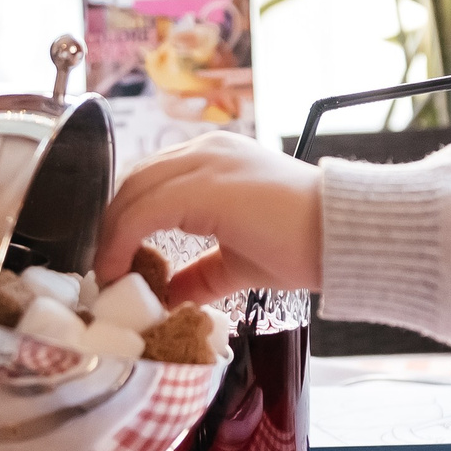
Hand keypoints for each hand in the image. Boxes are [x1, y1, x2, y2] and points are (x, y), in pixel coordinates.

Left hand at [94, 133, 324, 303]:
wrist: (344, 238)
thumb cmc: (306, 246)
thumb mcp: (238, 262)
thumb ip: (198, 274)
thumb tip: (166, 298)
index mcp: (215, 161)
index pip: (149, 183)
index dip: (123, 223)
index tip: (115, 264)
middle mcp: (206, 151)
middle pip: (133, 183)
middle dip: (110, 228)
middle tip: (105, 271)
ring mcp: (205, 162)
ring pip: (132, 191)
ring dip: (111, 235)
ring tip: (110, 275)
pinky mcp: (205, 184)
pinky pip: (144, 209)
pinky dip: (122, 240)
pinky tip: (120, 271)